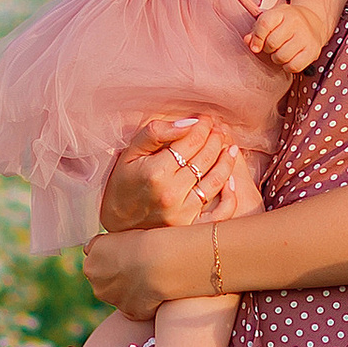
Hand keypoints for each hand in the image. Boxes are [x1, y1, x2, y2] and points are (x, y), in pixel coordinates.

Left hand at [84, 221, 197, 316]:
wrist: (160, 261)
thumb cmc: (142, 241)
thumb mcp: (115, 233)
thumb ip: (100, 245)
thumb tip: (91, 247)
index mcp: (91, 265)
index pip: (96, 264)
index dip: (113, 259)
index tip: (128, 255)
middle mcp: (98, 287)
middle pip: (106, 283)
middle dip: (119, 277)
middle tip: (139, 266)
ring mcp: (114, 302)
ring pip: (121, 296)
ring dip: (131, 290)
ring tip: (150, 277)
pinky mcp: (131, 313)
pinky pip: (137, 308)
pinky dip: (144, 302)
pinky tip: (155, 290)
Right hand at [97, 115, 244, 230]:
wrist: (116, 222)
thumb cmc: (123, 182)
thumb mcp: (131, 152)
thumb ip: (157, 133)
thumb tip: (189, 123)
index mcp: (156, 172)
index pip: (191, 142)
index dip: (202, 127)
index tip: (206, 119)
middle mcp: (171, 194)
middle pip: (205, 159)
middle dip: (215, 139)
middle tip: (218, 130)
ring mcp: (182, 213)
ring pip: (216, 181)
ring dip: (226, 161)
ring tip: (229, 148)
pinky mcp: (189, 227)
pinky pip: (218, 214)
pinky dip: (229, 198)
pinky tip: (231, 181)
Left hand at [246, 0, 325, 74]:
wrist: (314, 22)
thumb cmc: (287, 22)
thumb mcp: (272, 19)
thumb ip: (257, 30)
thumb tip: (248, 41)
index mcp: (282, 12)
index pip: (264, 24)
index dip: (257, 38)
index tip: (255, 46)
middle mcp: (296, 23)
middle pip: (272, 43)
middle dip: (268, 49)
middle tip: (273, 47)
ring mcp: (306, 37)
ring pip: (281, 57)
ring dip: (277, 58)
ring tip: (281, 52)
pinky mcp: (313, 51)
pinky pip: (293, 66)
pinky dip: (288, 66)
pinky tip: (290, 59)